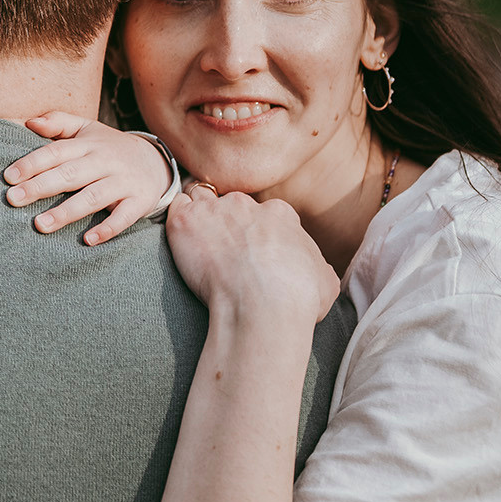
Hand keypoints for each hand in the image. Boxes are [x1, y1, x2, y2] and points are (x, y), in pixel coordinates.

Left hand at [3, 113, 173, 244]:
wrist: (155, 161)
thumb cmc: (108, 147)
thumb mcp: (86, 129)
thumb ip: (58, 122)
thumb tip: (29, 122)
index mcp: (88, 144)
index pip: (56, 152)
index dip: (32, 163)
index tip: (8, 177)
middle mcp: (105, 162)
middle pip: (70, 174)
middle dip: (40, 187)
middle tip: (12, 200)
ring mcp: (123, 182)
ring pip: (93, 198)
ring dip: (66, 212)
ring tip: (40, 225)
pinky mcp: (139, 202)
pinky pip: (124, 218)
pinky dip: (107, 229)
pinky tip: (88, 241)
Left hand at [163, 184, 339, 327]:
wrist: (264, 304)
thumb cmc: (298, 298)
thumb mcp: (325, 281)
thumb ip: (316, 268)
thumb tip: (316, 271)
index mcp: (279, 214)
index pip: (262, 212)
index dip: (254, 230)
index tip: (249, 250)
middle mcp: (246, 205)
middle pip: (230, 203)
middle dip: (225, 221)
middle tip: (220, 248)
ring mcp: (214, 209)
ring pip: (199, 197)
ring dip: (197, 213)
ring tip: (195, 238)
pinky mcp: (186, 220)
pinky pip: (175, 206)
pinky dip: (175, 219)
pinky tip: (179, 238)